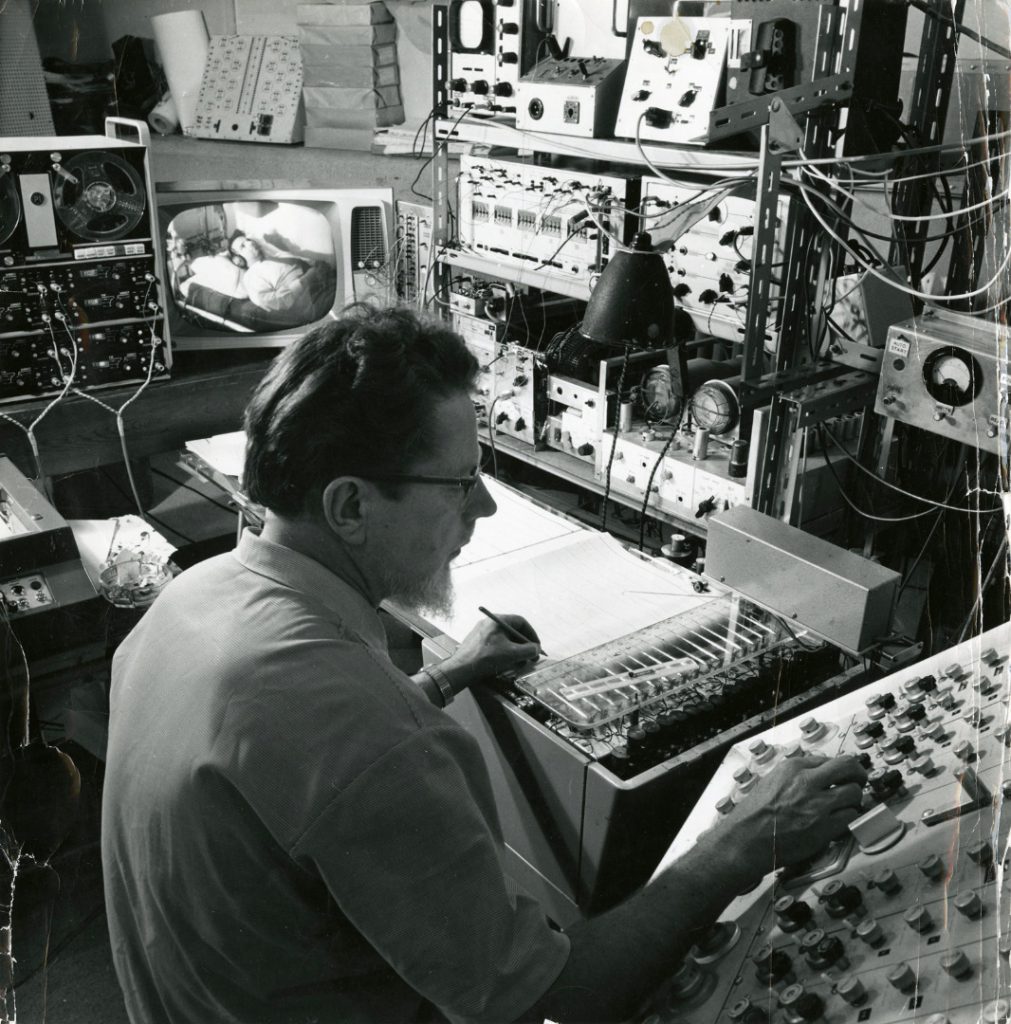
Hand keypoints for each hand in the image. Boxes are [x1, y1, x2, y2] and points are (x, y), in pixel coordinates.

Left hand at [439, 614, 540, 691]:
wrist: (462, 668)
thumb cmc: (487, 657)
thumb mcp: (512, 653)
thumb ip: (528, 650)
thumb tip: (536, 649)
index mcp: (497, 620)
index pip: (520, 622)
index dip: (532, 634)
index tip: (537, 646)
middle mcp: (489, 623)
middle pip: (512, 631)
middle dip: (524, 644)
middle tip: (530, 656)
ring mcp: (482, 633)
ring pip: (504, 639)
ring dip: (515, 650)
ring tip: (520, 662)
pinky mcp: (477, 643)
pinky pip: (495, 645)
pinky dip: (504, 653)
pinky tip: (507, 664)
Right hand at [718, 755, 867, 877]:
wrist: (746, 839)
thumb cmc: (754, 813)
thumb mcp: (772, 780)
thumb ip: (797, 774)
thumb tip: (818, 773)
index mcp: (793, 767)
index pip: (829, 759)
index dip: (838, 769)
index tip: (843, 775)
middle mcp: (807, 782)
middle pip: (849, 768)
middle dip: (858, 775)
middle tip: (859, 781)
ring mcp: (817, 805)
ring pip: (854, 794)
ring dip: (854, 799)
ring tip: (848, 805)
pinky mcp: (824, 828)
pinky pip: (851, 817)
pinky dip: (849, 818)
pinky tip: (841, 820)